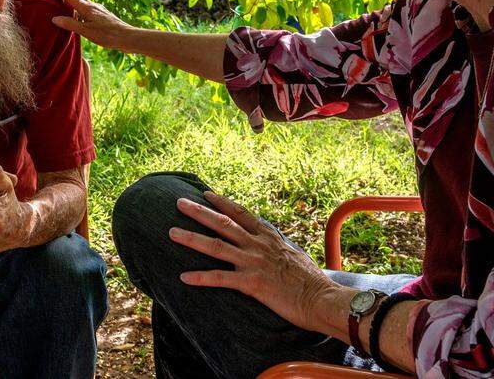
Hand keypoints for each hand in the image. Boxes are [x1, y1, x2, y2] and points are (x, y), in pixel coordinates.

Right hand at [48, 0, 137, 52]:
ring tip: (65, 0)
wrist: (127, 37)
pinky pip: (88, 6)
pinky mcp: (103, 14)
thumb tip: (54, 18)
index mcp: (87, 8)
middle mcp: (93, 6)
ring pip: (83, 0)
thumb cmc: (107, 35)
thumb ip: (70, 24)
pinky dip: (80, 5)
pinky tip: (81, 11)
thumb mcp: (86, 32)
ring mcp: (99, 9)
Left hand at [169, 191, 335, 331]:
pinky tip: (184, 277)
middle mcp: (258, 245)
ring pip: (215, 246)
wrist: (322, 298)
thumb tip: (273, 243)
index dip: (222, 203)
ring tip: (171, 232)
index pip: (241, 213)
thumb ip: (278, 247)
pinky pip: (221, 278)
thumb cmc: (312, 281)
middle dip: (199, 211)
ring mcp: (254, 262)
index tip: (206, 194)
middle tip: (179, 202)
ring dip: (191, 238)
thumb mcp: (294, 255)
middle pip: (223, 223)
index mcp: (269, 237)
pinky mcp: (252, 283)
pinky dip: (201, 277)